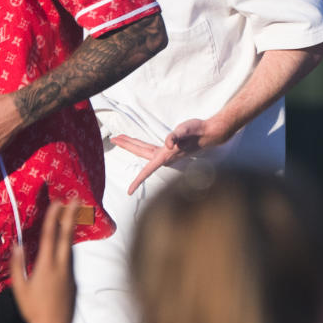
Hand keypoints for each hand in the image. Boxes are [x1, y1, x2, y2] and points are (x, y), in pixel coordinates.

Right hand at [10, 201, 78, 322]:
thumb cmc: (34, 310)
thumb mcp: (20, 288)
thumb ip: (19, 265)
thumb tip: (17, 245)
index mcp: (46, 266)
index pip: (50, 236)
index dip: (54, 217)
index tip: (58, 202)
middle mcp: (60, 266)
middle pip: (67, 235)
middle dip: (71, 215)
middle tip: (77, 198)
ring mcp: (69, 272)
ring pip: (71, 244)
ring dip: (72, 226)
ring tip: (74, 211)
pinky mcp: (72, 279)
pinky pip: (71, 255)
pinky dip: (70, 242)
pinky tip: (67, 238)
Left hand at [111, 115, 232, 194]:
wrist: (209, 133)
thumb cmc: (197, 132)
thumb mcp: (185, 130)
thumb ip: (176, 136)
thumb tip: (168, 142)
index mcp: (165, 156)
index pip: (147, 170)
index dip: (137, 181)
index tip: (129, 192)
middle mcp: (164, 156)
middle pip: (140, 152)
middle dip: (126, 145)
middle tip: (113, 138)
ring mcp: (166, 153)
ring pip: (144, 149)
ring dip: (132, 144)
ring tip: (120, 138)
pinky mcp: (169, 149)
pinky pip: (150, 147)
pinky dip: (140, 143)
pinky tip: (138, 143)